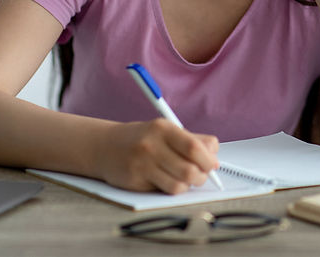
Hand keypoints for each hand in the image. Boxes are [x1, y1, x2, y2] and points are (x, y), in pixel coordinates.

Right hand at [96, 119, 219, 193]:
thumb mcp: (165, 131)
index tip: (212, 164)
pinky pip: (165, 191)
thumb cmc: (142, 139)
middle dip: (201, 176)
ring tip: (185, 179)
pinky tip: (167, 181)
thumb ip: (192, 139)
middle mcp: (152, 145)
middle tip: (200, 175)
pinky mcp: (135, 181)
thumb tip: (214, 154)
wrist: (104, 146)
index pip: (194, 147)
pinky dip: (172, 189)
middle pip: (190, 170)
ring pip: (179, 185)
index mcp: (163, 128)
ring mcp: (142, 164)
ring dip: (188, 185)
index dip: (208, 159)